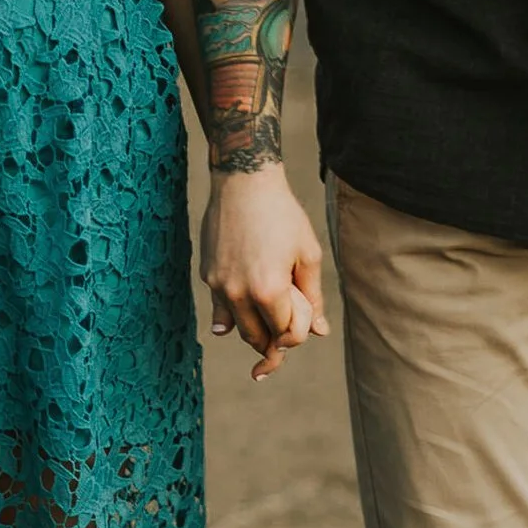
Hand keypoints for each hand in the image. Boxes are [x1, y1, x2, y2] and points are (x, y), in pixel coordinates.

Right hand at [200, 167, 329, 380]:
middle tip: (284, 337)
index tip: (305, 324)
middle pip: (256, 339)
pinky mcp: (207, 275)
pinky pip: (219, 310)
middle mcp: (238, 294)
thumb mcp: (308, 255)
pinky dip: (230, 319)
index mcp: (268, 291)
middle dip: (274, 342)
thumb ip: (313, 297)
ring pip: (235, 329)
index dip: (298, 335)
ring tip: (265, 329)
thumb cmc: (283, 215)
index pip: (284, 335)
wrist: (243, 184)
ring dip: (253, 332)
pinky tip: (233, 325)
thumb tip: (320, 331)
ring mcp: (218, 286)